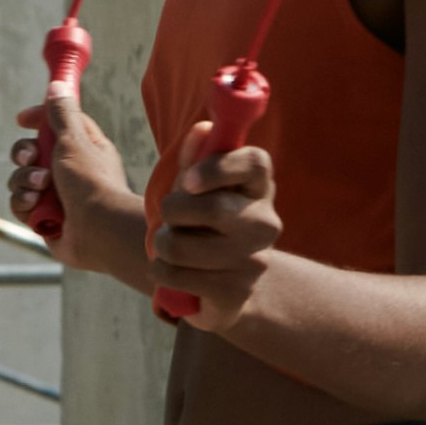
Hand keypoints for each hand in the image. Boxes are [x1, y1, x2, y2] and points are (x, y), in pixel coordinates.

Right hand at [15, 80, 133, 248]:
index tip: (22, 119)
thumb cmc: (91, 182)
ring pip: (21, 179)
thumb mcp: (75, 140)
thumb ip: (62, 114)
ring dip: (25, 180)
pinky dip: (24, 203)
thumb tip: (57, 85)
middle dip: (24, 153)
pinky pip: (21, 204)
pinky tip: (35, 205)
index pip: (55, 126)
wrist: (98, 230)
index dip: (37, 119)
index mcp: (82, 149)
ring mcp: (55, 196)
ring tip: (40, 187)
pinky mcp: (44, 219)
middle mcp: (68, 172)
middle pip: (31, 152)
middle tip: (31, 157)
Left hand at [146, 146, 280, 334]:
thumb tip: (201, 130)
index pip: (255, 164)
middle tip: (170, 218)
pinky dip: (160, 271)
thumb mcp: (197, 188)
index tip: (187, 181)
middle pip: (213, 208)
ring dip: (161, 244)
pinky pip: (175, 275)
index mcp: (260, 188)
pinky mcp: (235, 293)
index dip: (216, 168)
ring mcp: (254, 262)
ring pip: (182, 245)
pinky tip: (172, 271)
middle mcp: (265, 224)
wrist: (223, 287)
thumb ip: (196, 158)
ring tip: (170, 247)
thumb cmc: (204, 225)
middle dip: (172, 211)